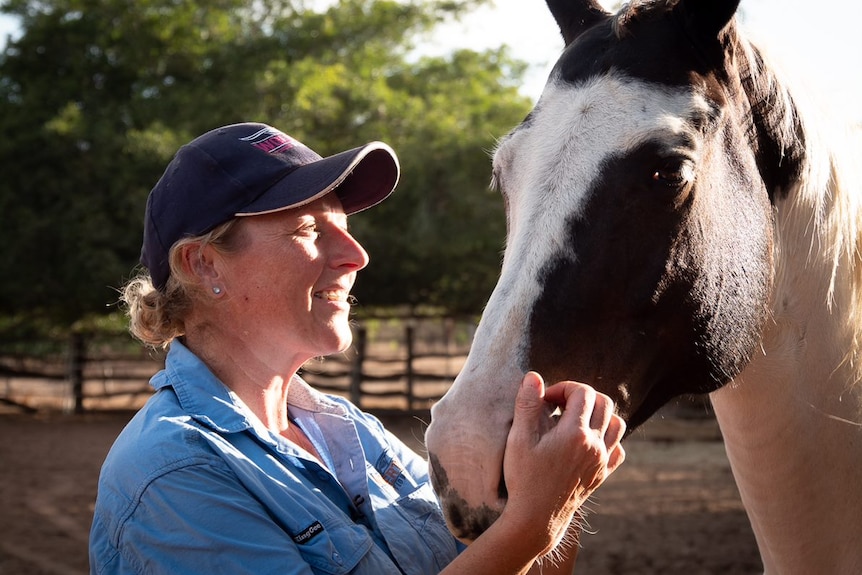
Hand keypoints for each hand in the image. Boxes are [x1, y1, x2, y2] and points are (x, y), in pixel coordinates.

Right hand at [500, 372, 625, 555]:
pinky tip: (586, 441)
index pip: (583, 392)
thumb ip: (527, 405)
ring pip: (618, 424)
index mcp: (574, 433)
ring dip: (599, 414)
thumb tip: (534, 377)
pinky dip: (608, 438)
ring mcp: (602, 461)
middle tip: (559, 406)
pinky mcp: (603, 475)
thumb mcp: (519, 439)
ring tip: (575, 419)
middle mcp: (595, 445)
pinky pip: (619, 449)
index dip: (564, 387)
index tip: (545, 399)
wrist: (536, 519)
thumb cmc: (524, 478)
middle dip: (582, 396)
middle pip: (604, 402)